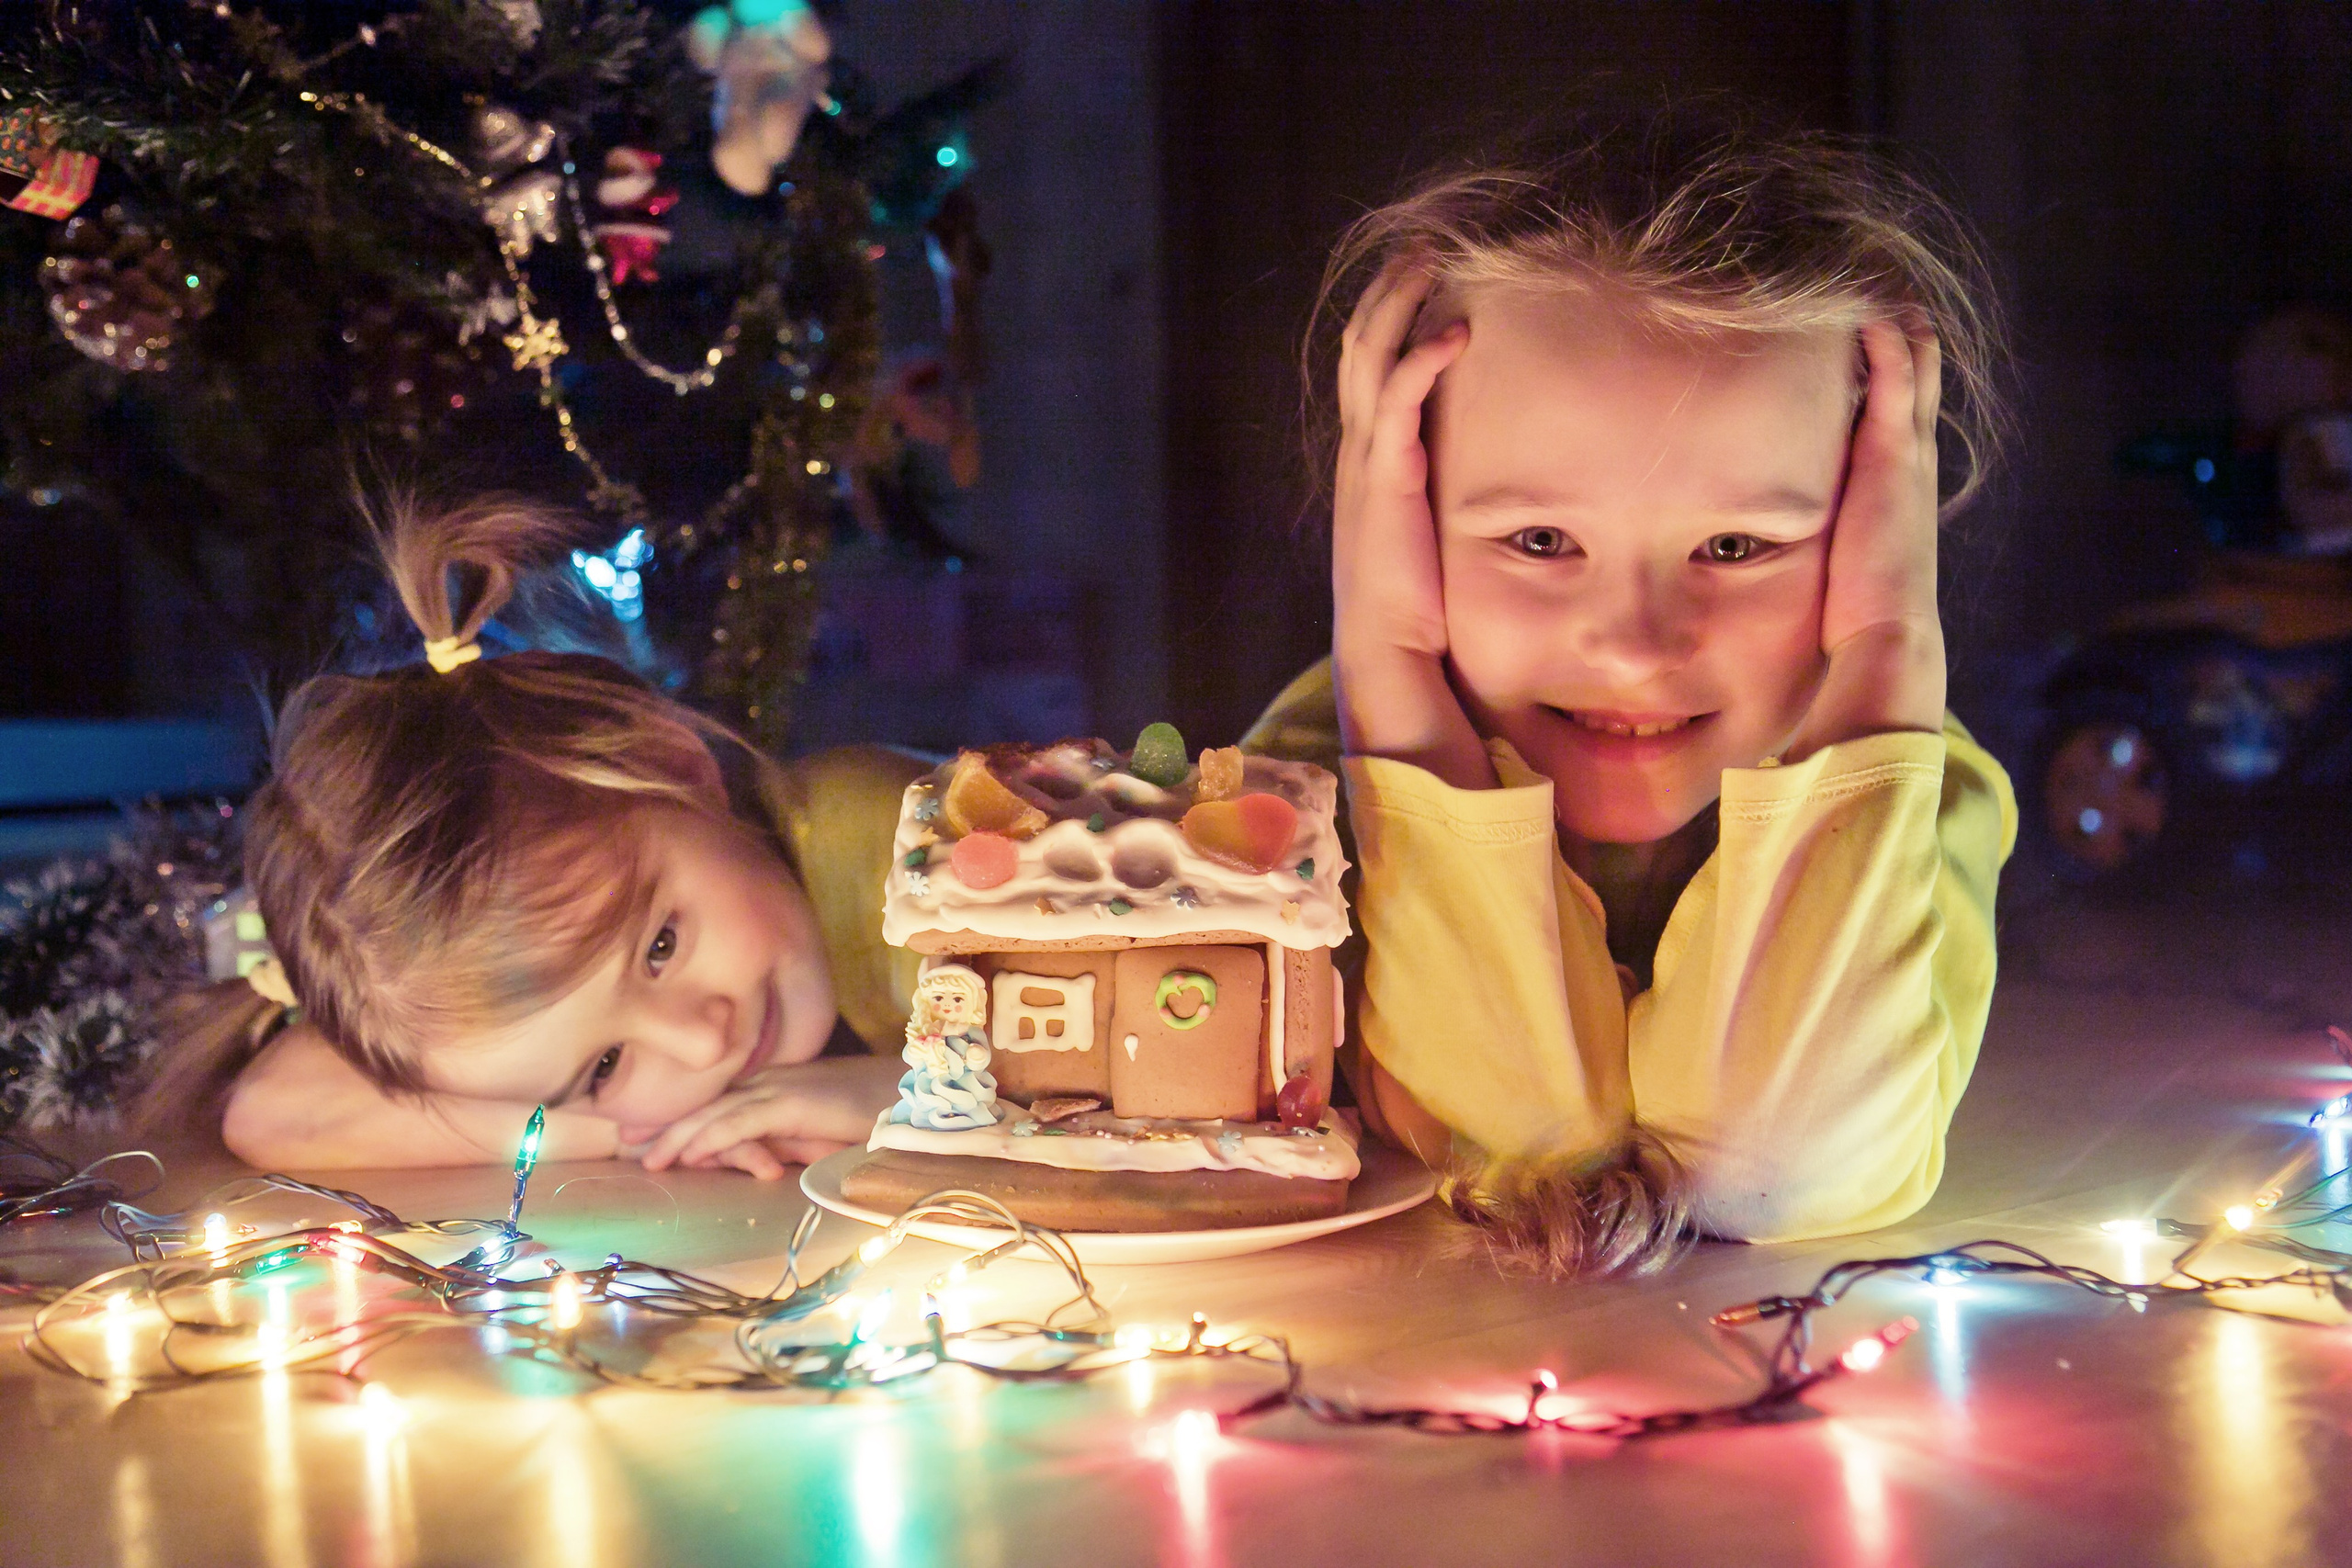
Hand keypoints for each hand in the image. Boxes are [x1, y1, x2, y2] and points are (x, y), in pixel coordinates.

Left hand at [638, 1054, 904, 1180]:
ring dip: (678, 1134)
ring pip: (717, 1110)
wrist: (917, 1100)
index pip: (718, 1097)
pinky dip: (713, 1137)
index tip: (644, 1131)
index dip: (680, 1114)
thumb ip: (785, 1141)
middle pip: (708, 1099)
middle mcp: (773, 1078)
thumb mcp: (819, 1135)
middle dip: (665, 1121)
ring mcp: (783, 1087)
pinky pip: (744, 1121)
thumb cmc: (874, 1118)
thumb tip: (753, 1159)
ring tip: (646, 1156)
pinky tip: (689, 1154)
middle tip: (625, 1141)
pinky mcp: (796, 1102)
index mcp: (777, 1082)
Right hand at [1330, 259, 1488, 785]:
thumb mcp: (1431, 536)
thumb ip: (1445, 500)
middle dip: (1388, 293)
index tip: (1420, 280)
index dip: (1388, 321)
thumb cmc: (1419, 607)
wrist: (1391, 655)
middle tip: (1421, 249)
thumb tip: (1490, 484)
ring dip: (1400, 305)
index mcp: (1371, 462)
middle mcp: (1361, 453)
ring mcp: (1368, 463)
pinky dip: (1422, 358)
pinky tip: (1454, 330)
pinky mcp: (1386, 478)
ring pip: (1371, 360)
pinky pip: (1398, 400)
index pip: (1369, 372)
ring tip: (1430, 263)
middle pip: (1360, 348)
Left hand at [1786, 318, 1948, 759]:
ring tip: (1880, 284)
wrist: (1886, 638)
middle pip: (1914, 382)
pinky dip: (1890, 346)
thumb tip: (1770, 540)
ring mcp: (1907, 459)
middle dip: (1901, 336)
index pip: (1897, 417)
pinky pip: (1897, 386)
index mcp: (1898, 488)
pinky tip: (1875, 311)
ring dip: (1898, 327)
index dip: (1890, 377)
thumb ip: (1818, 539)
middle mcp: (1911, 466)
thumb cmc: (1854, 615)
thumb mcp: (1836, 561)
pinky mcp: (1894, 459)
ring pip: (1912, 372)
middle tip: (1885, 291)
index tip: (1867, 336)